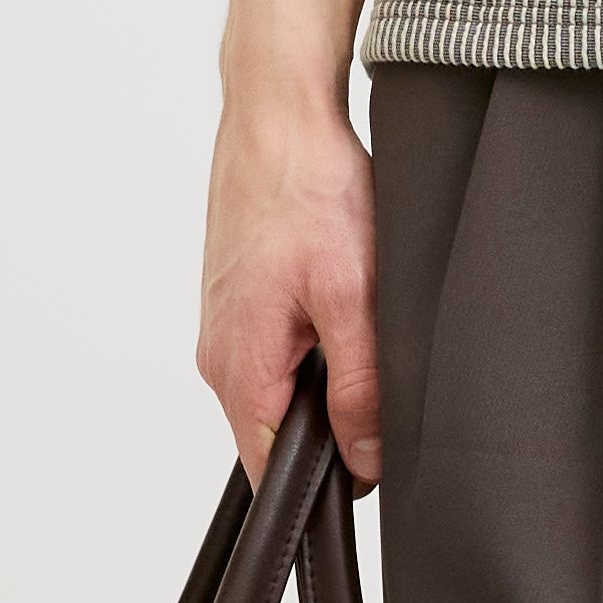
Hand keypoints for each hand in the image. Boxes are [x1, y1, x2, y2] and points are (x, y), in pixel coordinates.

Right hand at [199, 78, 382, 482]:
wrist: (278, 118)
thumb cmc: (307, 191)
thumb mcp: (353, 297)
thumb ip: (360, 387)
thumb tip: (365, 458)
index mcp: (240, 368)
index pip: (271, 471)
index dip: (324, 483)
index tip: (373, 464)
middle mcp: (220, 355)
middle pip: (279, 433)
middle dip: (334, 425)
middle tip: (382, 381)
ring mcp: (226, 326)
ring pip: (284, 389)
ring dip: (327, 377)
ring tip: (359, 326)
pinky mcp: (240, 301)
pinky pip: (278, 350)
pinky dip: (315, 341)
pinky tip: (341, 300)